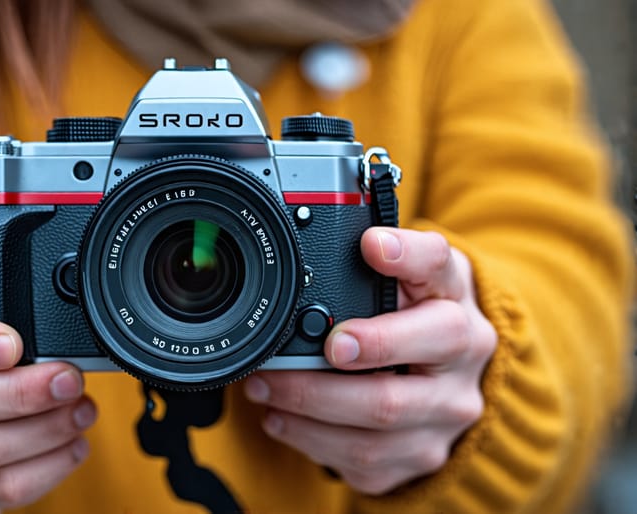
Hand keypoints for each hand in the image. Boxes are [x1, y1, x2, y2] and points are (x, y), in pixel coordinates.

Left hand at [244, 227, 496, 493]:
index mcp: (457, 307)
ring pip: (373, 430)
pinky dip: (311, 440)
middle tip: (293, 354)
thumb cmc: (422, 315)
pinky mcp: (419, 458)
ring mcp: (443, 421)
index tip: (370, 247)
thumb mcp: (416, 275)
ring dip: (307, 409)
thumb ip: (391, 253)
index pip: (438, 272)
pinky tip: (281, 419)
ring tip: (263, 387)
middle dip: (335, 372)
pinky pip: (362, 462)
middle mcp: (462, 368)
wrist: (457, 372)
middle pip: (400, 380)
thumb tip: (359, 238)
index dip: (405, 259)